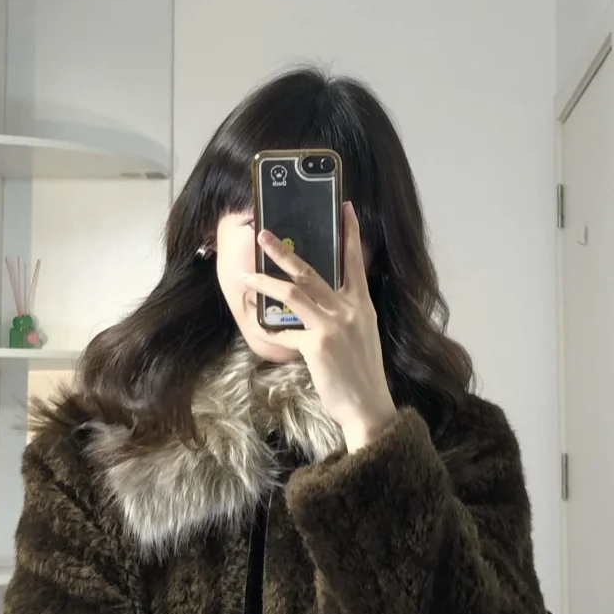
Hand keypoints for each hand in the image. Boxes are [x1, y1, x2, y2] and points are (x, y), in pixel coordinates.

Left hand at [242, 202, 397, 452]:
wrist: (367, 406)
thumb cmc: (362, 375)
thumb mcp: (362, 336)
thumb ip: (345, 315)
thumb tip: (320, 305)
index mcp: (362, 305)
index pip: (356, 262)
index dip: (350, 233)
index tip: (346, 207)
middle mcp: (349, 310)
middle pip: (312, 271)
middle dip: (284, 251)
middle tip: (263, 234)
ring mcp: (333, 325)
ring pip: (293, 292)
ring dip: (266, 280)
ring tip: (246, 274)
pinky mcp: (317, 343)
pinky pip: (286, 330)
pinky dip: (272, 329)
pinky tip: (262, 327)